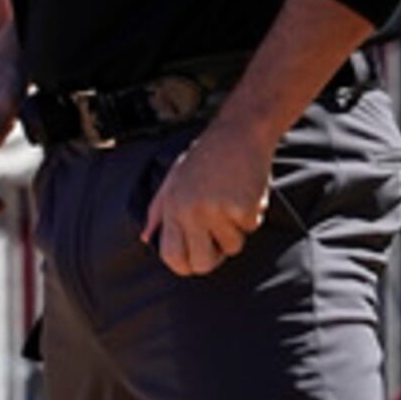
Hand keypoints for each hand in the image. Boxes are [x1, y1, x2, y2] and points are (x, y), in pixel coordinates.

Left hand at [142, 123, 277, 276]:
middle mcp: (191, 213)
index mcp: (172, 208)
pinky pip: (252, 228)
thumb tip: (147, 238)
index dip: (185, 265)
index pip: (172, 256)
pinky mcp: (242, 208)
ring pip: (233, 247)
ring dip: (237, 231)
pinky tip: (247, 193)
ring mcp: (217, 212)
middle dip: (213, 259)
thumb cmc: (204, 156)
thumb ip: (157, 212)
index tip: (195, 261)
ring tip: (232, 203)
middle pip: (202, 264)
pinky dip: (253, 214)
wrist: (238, 134)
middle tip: (219, 242)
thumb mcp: (173, 180)